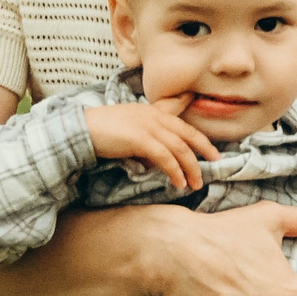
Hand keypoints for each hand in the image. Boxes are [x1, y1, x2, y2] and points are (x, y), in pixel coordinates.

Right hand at [84, 99, 217, 189]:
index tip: (214, 153)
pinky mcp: (140, 139)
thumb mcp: (131, 130)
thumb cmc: (103, 131)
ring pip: (179, 148)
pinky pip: (165, 157)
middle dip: (204, 152)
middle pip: (188, 136)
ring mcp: (148, 127)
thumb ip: (148, 141)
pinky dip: (174, 171)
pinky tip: (178, 182)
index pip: (184, 126)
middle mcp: (155, 117)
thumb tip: (160, 163)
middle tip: (215, 166)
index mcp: (154, 112)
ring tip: (195, 183)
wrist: (81, 129)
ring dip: (190, 168)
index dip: (201, 140)